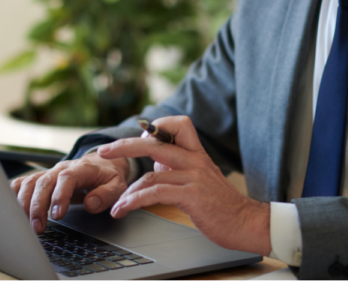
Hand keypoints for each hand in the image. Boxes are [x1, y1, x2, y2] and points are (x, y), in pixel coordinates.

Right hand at [10, 151, 129, 234]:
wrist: (101, 163)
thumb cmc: (107, 176)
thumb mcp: (117, 185)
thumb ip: (107, 194)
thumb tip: (91, 204)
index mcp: (82, 168)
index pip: (67, 178)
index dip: (60, 195)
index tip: (57, 215)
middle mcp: (62, 168)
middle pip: (44, 181)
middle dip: (38, 206)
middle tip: (38, 228)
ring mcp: (49, 172)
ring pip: (30, 182)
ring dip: (25, 203)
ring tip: (27, 225)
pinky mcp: (41, 178)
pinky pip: (23, 182)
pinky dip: (14, 194)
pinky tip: (11, 208)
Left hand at [98, 116, 271, 255]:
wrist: (244, 222)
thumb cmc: (221, 203)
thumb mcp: (201, 178)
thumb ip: (179, 168)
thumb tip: (156, 163)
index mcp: (197, 153)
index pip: (179, 123)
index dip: (156, 127)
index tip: (141, 138)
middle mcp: (195, 160)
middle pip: (154, 143)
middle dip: (124, 146)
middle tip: (103, 151)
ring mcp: (193, 176)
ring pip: (150, 174)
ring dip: (127, 191)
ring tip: (116, 204)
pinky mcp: (191, 195)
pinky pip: (155, 193)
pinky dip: (134, 201)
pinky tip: (124, 209)